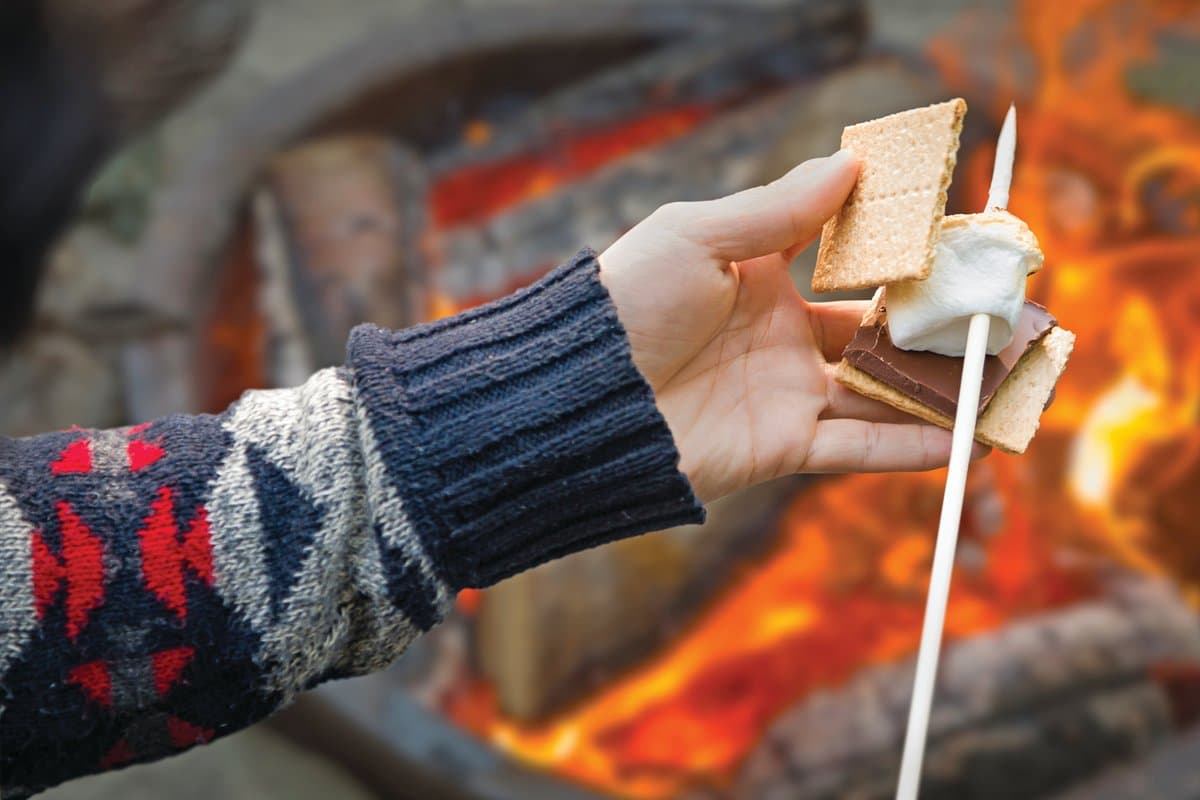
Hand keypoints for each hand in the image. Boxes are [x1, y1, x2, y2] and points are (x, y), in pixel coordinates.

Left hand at [599, 151, 987, 503]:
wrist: (582, 396)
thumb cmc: (629, 303)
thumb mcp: (699, 236)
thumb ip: (779, 209)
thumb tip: (849, 163)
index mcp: (760, 281)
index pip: (845, 264)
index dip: (896, 255)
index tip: (955, 242)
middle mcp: (780, 338)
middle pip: (874, 334)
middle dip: (932, 329)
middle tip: (995, 317)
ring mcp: (784, 394)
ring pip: (878, 392)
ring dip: (938, 389)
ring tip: (1001, 379)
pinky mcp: (780, 447)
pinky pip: (858, 447)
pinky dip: (910, 444)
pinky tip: (964, 436)